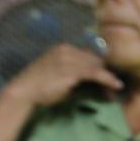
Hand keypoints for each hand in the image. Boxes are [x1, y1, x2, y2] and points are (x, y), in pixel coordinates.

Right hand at [1, 44, 121, 110]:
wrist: (24, 92)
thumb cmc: (39, 87)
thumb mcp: (58, 74)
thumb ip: (73, 73)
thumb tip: (93, 81)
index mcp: (63, 48)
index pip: (88, 54)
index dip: (100, 66)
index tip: (109, 78)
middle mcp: (67, 50)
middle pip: (95, 58)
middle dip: (106, 72)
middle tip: (114, 87)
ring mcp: (69, 59)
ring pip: (97, 65)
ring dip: (108, 79)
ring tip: (115, 91)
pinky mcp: (71, 71)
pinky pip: (96, 73)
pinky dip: (108, 79)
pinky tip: (116, 86)